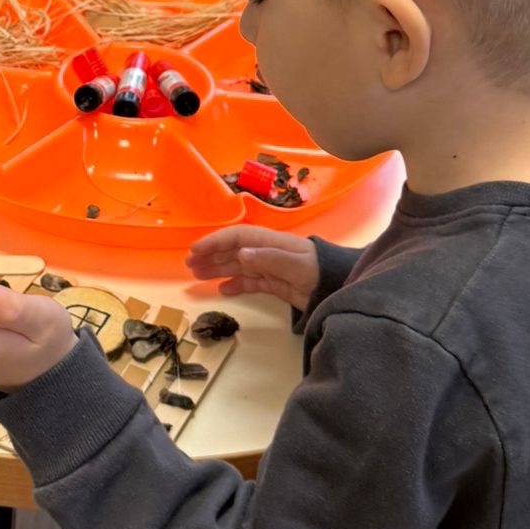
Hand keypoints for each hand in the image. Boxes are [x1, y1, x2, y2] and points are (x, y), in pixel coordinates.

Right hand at [185, 225, 319, 305]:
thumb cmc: (319, 271)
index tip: (195, 250)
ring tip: (197, 276)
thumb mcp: (295, 265)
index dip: (215, 242)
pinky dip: (235, 285)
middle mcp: (266, 253)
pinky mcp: (275, 284)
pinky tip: (222, 290)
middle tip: (189, 265)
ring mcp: (270, 268)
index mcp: (269, 243)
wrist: (340, 287)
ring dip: (217, 269)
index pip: (236, 238)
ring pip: (237, 267)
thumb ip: (268, 259)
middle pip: (232, 251)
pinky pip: (249, 282)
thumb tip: (241, 254)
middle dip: (211, 256)